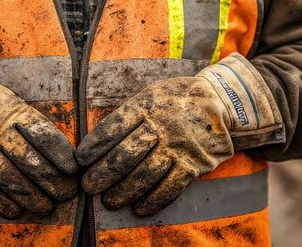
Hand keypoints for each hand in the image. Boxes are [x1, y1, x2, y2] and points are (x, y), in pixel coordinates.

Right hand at [0, 65, 77, 218]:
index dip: (60, 154)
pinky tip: (17, 212)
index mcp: (14, 112)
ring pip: (11, 180)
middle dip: (52, 182)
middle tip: (67, 194)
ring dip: (32, 198)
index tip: (72, 168)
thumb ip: (31, 120)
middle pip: (31, 162)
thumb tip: (61, 148)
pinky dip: (2, 204)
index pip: (43, 136)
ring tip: (46, 207)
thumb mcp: (10, 100)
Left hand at [76, 76, 233, 215]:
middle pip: (126, 154)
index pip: (114, 127)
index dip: (95, 146)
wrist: (220, 101)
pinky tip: (138, 208)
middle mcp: (162, 125)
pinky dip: (153, 201)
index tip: (80, 161)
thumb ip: (129, 113)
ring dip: (124, 192)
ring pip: (145, 174)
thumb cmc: (174, 100)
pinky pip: (171, 187)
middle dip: (103, 174)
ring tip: (108, 201)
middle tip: (88, 187)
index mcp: (146, 105)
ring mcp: (179, 146)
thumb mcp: (151, 93)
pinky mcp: (195, 164)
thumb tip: (97, 140)